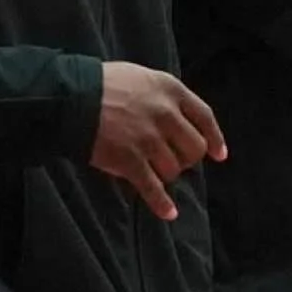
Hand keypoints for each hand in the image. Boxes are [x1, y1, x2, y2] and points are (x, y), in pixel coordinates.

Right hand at [90, 63, 225, 222]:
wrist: (72, 97)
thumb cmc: (105, 85)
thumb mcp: (143, 77)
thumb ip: (164, 96)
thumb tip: (180, 118)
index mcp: (171, 90)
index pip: (205, 117)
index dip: (214, 138)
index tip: (219, 155)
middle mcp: (165, 114)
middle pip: (194, 148)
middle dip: (187, 159)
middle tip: (174, 161)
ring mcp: (148, 139)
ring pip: (174, 169)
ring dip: (168, 175)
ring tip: (155, 172)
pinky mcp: (130, 160)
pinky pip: (153, 188)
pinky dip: (162, 204)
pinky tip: (169, 213)